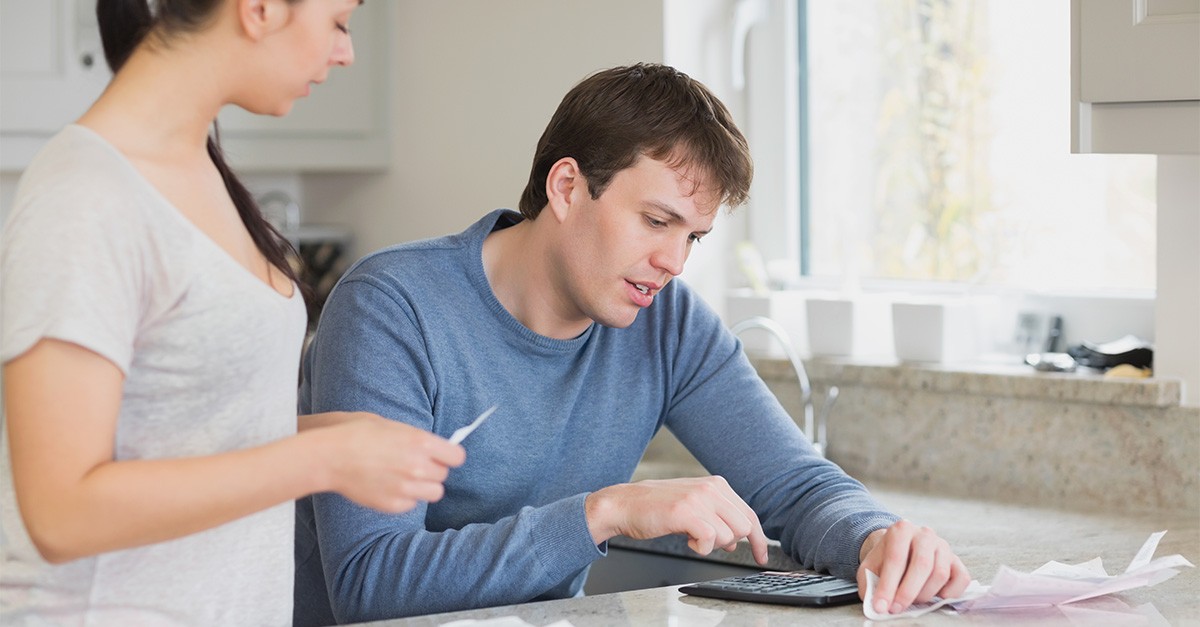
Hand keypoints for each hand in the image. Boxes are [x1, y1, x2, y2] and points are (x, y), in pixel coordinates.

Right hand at [311, 412, 465, 512]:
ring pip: (433, 493)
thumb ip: (417, 439)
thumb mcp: (392, 425)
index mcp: (421, 443)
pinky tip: (389, 486)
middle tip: (416, 465)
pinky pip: (412, 504)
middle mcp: (418, 466)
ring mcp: (406, 488)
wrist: (330, 455)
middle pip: (444, 476)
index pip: (457, 457)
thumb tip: (435, 447)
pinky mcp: (394, 504)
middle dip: (433, 470)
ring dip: (424, 487)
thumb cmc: (357, 433)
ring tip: (405, 478)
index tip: (443, 456)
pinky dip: (405, 498)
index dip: (449, 456)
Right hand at [585, 476, 768, 564]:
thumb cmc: (656, 508)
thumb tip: (737, 539)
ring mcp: (699, 499)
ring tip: (691, 536)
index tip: (762, 555)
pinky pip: (710, 539)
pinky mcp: (686, 512)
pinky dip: (700, 548)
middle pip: (744, 526)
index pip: (749, 514)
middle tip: (706, 541)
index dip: (758, 539)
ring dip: (711, 545)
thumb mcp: (693, 506)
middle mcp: (711, 488)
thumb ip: (717, 517)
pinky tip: (686, 540)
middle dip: (729, 542)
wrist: (624, 505)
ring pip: (729, 535)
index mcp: (716, 484)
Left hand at [856, 520, 970, 614]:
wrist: (899, 547)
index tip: (881, 606)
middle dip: (908, 592)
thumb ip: (869, 583)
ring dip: (925, 594)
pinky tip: (936, 597)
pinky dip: (950, 593)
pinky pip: (961, 578)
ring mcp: (943, 546)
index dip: (888, 586)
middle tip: (896, 609)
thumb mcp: (870, 566)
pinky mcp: (956, 560)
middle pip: (922, 565)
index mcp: (901, 530)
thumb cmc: (885, 558)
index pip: (896, 559)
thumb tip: (874, 605)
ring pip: (940, 574)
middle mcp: (925, 534)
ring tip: (911, 601)